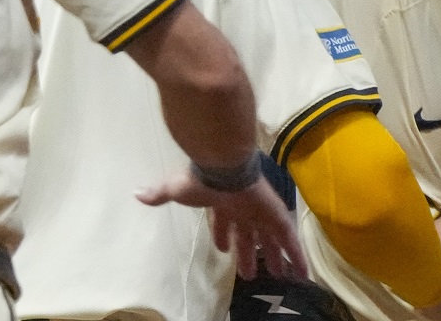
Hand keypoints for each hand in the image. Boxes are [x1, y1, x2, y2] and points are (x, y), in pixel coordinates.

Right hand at [137, 171, 306, 280]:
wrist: (223, 165)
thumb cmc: (201, 179)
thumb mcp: (176, 190)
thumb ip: (160, 194)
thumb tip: (136, 193)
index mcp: (223, 203)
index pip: (224, 224)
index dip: (223, 237)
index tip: (223, 250)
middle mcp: (244, 209)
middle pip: (249, 237)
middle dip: (249, 254)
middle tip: (250, 274)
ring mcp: (263, 213)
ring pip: (271, 241)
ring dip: (275, 258)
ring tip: (279, 275)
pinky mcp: (277, 217)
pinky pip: (290, 241)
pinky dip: (297, 257)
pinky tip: (303, 274)